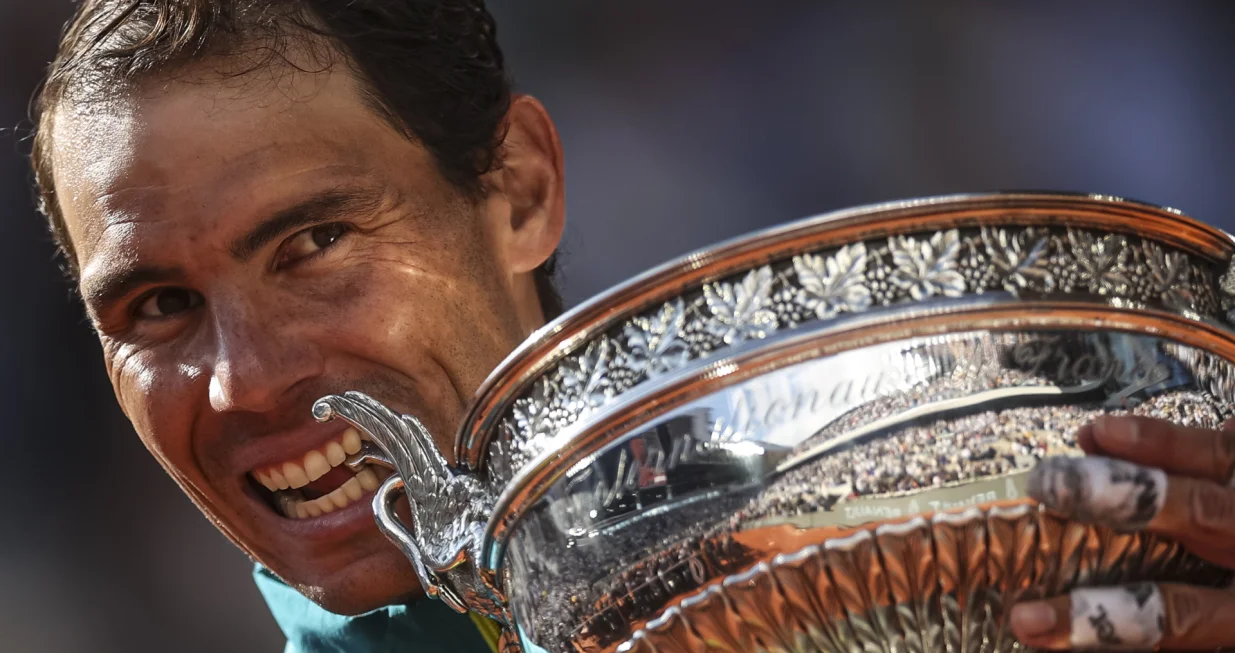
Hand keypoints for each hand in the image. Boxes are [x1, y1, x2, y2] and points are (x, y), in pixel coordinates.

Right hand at [1010, 415, 1234, 649]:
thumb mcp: (1231, 637)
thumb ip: (1177, 629)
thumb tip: (1080, 637)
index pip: (1176, 615)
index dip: (1100, 618)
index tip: (1033, 620)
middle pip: (1201, 516)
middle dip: (1125, 498)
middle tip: (1053, 487)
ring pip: (1221, 460)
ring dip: (1154, 446)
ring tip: (1092, 436)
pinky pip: (1231, 439)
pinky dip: (1181, 435)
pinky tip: (1124, 430)